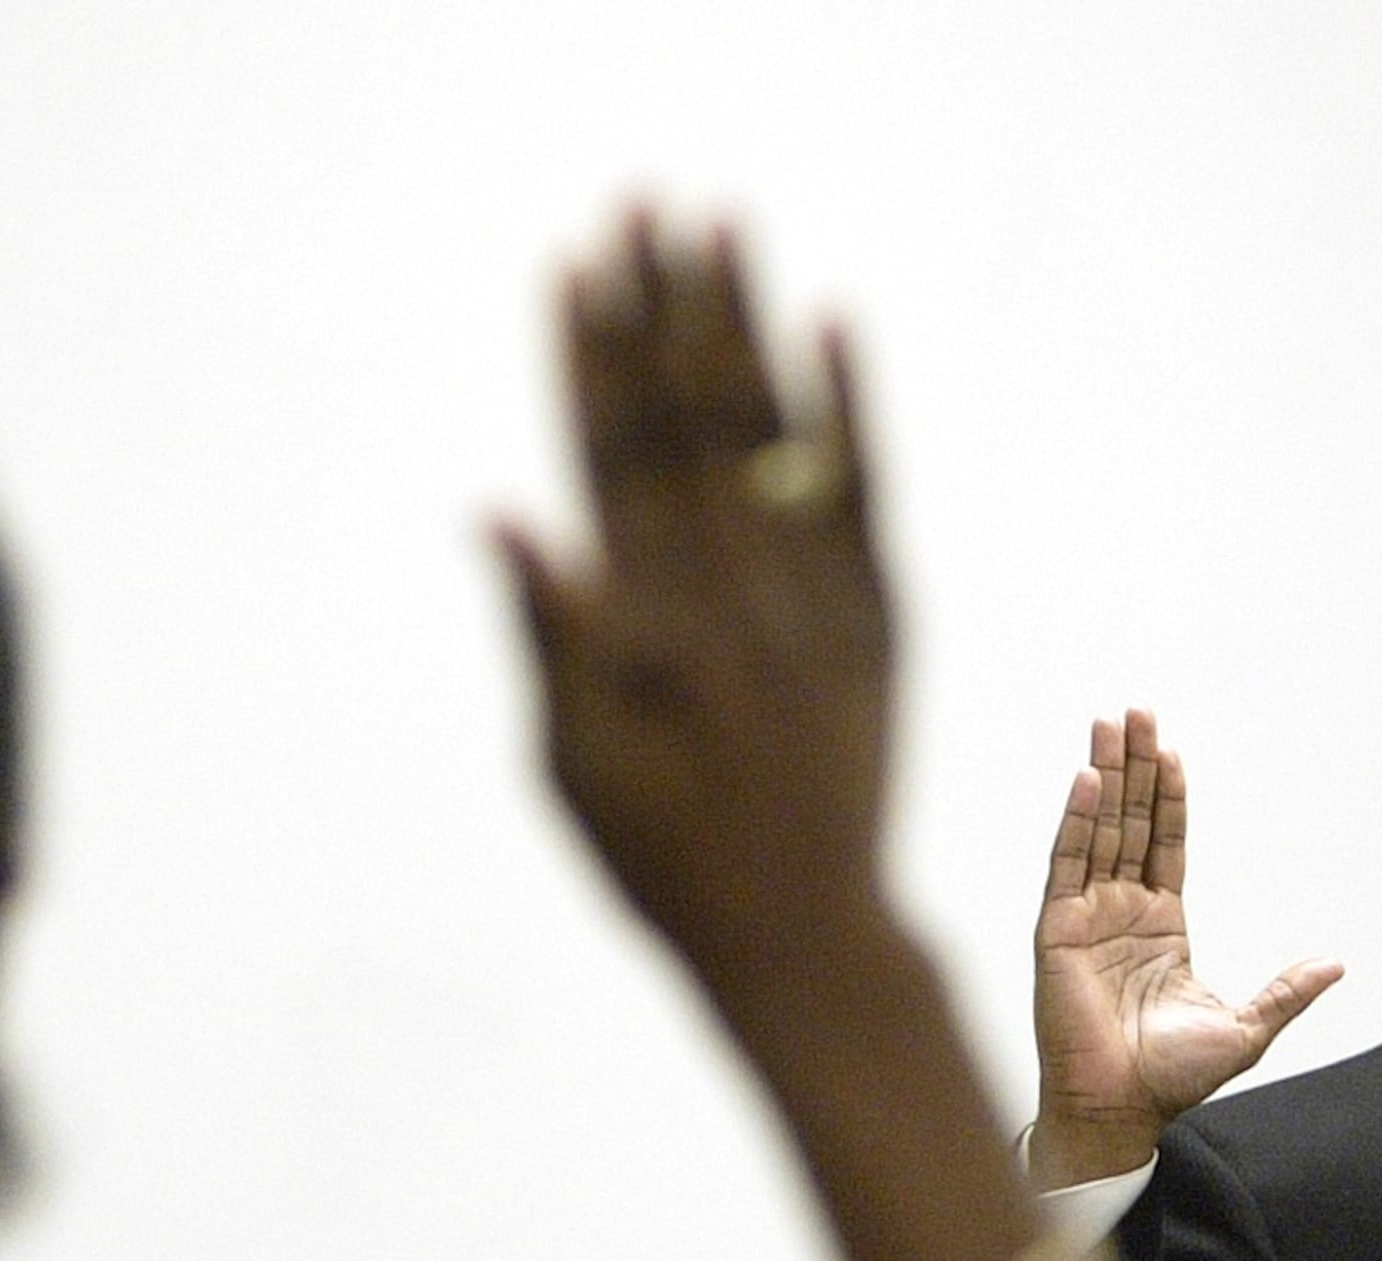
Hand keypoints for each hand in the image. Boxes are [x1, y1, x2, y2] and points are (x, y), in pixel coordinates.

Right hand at [495, 213, 893, 995]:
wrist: (804, 937)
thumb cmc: (662, 862)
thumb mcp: (572, 764)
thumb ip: (548, 632)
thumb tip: (503, 514)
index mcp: (647, 628)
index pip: (612, 458)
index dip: (592, 356)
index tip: (576, 262)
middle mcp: (734, 597)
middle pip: (691, 420)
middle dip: (663, 304)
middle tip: (644, 202)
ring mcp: (814, 602)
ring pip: (774, 434)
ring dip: (745, 323)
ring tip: (723, 223)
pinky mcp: (878, 622)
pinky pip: (862, 493)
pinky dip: (848, 408)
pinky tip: (832, 325)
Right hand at [1029, 711, 1339, 1183]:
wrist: (1123, 1111)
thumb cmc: (1172, 1079)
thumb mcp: (1248, 1027)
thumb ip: (1287, 991)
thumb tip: (1336, 964)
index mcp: (1161, 928)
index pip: (1165, 845)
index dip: (1169, 798)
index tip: (1171, 751)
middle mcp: (1120, 913)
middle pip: (1129, 824)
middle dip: (1133, 766)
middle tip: (1137, 712)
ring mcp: (1086, 919)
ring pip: (1098, 832)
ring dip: (1103, 777)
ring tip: (1109, 724)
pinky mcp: (1057, 933)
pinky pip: (1067, 866)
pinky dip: (1077, 822)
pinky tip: (1087, 781)